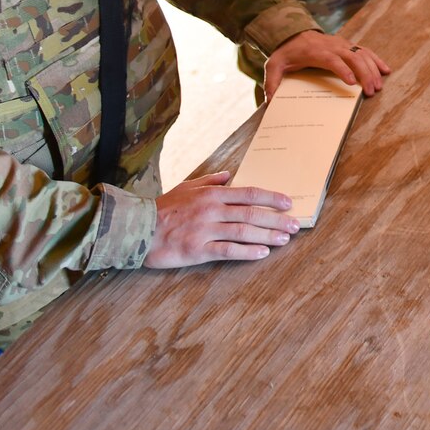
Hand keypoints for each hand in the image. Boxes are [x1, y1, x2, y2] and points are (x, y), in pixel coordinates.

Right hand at [144, 170, 296, 268]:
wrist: (135, 228)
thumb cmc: (163, 208)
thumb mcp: (186, 187)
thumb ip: (210, 181)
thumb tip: (230, 176)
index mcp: (211, 194)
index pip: (249, 193)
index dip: (271, 198)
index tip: (288, 203)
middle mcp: (212, 210)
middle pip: (252, 213)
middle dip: (276, 219)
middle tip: (294, 225)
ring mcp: (205, 230)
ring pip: (243, 231)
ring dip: (267, 235)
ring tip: (284, 239)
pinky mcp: (197, 249)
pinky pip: (227, 250)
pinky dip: (247, 252)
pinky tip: (262, 253)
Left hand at [262, 29, 390, 99]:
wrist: (293, 32)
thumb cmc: (286, 52)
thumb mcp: (274, 66)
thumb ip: (271, 83)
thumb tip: (270, 101)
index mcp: (316, 52)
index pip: (332, 60)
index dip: (343, 70)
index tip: (352, 83)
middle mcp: (332, 46)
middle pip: (353, 57)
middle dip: (364, 74)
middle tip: (371, 91)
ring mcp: (342, 44)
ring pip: (362, 54)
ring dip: (372, 69)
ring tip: (378, 86)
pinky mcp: (348, 45)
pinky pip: (366, 51)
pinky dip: (376, 60)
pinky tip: (386, 70)